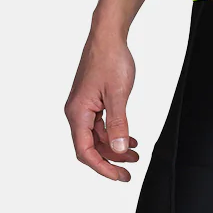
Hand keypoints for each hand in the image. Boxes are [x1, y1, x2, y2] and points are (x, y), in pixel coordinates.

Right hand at [64, 30, 138, 180]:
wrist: (108, 35)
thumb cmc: (111, 59)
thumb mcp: (119, 94)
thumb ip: (118, 123)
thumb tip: (118, 148)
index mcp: (77, 112)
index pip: (86, 151)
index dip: (102, 167)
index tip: (119, 176)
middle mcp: (76, 111)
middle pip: (90, 146)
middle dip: (110, 159)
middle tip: (130, 171)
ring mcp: (83, 106)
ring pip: (97, 136)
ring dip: (115, 146)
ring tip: (135, 154)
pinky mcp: (91, 100)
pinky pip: (100, 123)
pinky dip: (114, 132)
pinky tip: (129, 138)